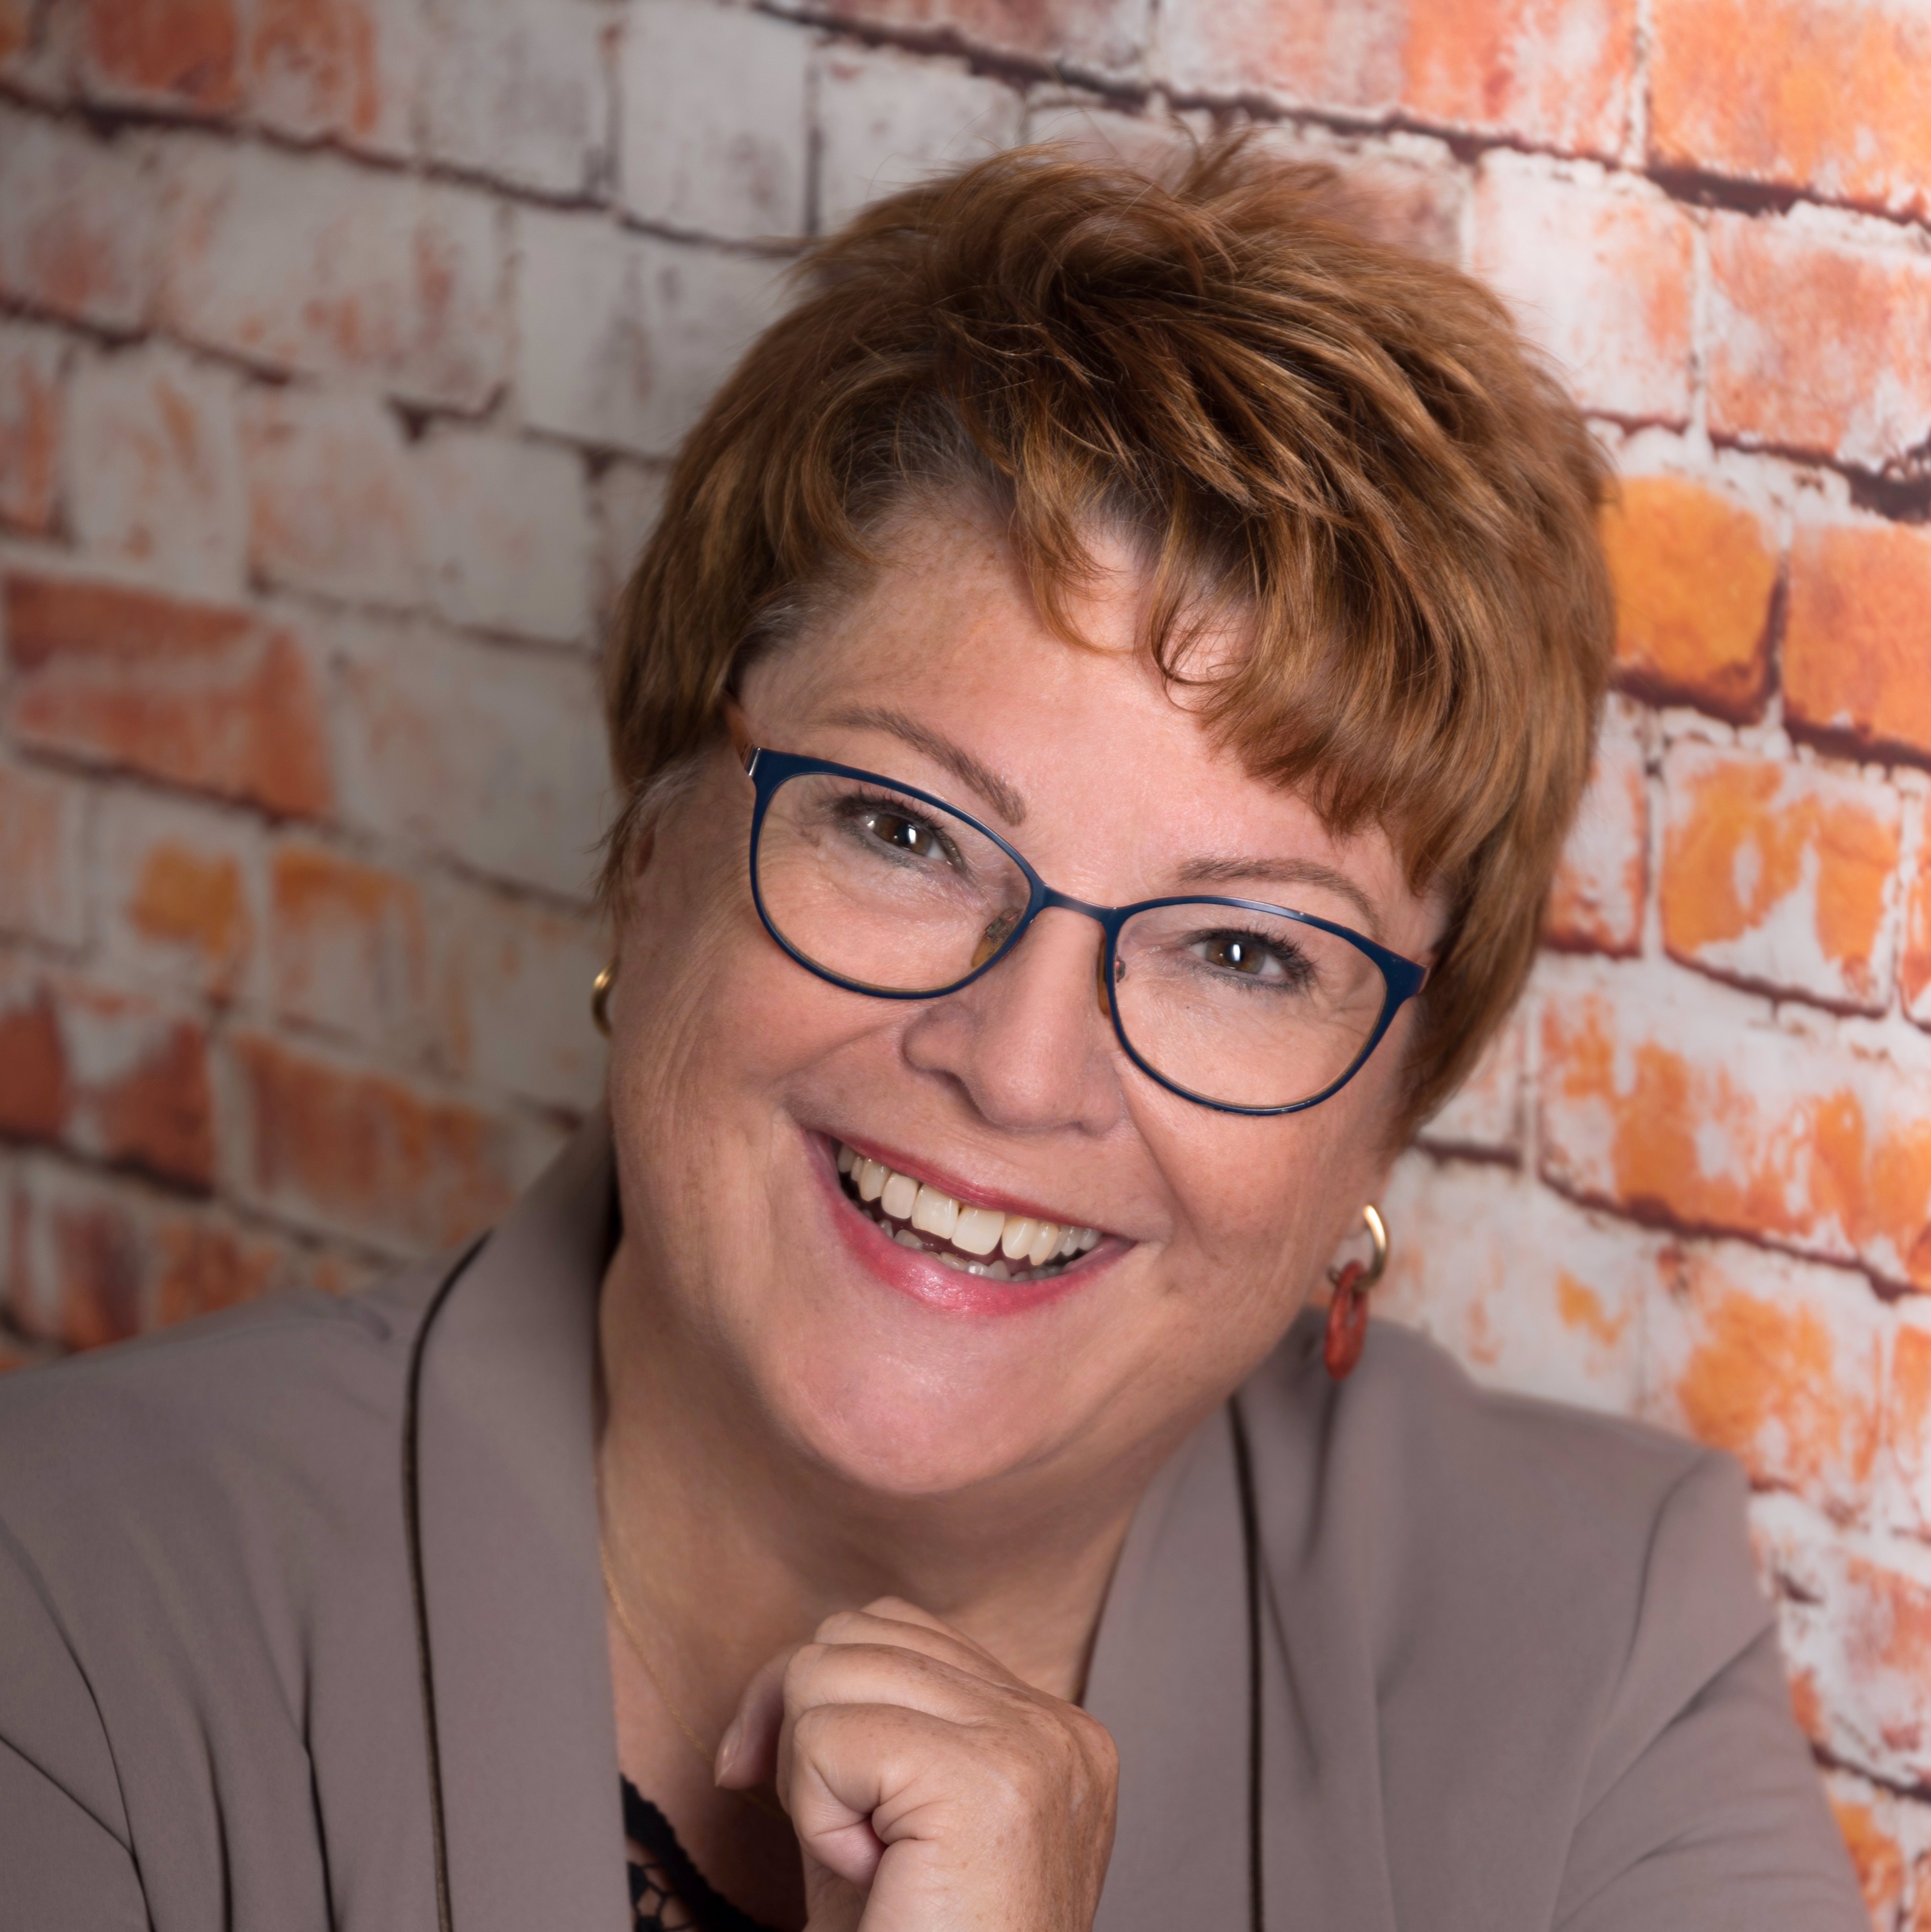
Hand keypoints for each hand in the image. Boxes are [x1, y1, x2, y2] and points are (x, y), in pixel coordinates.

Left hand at [716, 1597, 1117, 1931]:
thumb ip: (864, 1726)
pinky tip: (872, 1873)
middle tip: (833, 1839)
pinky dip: (817, 1812)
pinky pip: (828, 1735)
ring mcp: (1035, 1746)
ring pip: (832, 1668)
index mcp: (1050, 1731)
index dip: (808, 1692)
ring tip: (871, 1861)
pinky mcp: (990, 1782)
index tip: (763, 1774)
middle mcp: (1058, 1726)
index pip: (893, 1625)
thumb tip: (791, 1670)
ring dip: (813, 1779)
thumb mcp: (883, 1824)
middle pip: (854, 1631)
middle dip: (796, 1725)